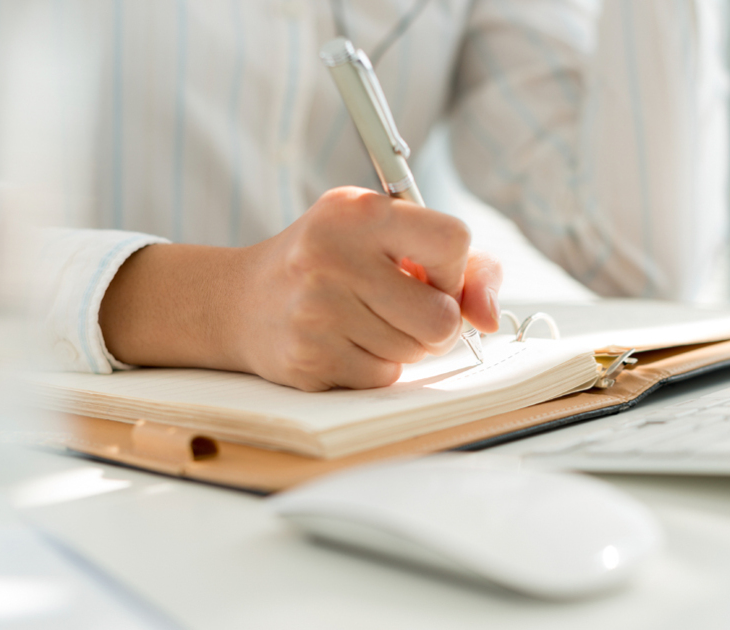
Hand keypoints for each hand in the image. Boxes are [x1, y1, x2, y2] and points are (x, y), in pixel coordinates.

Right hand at [99, 187, 502, 390]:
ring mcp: (315, 311)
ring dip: (402, 346)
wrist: (240, 301)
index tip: (428, 275)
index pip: (453, 242)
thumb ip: (462, 265)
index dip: (454, 270)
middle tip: (401, 308)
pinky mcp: (307, 359)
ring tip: (363, 320)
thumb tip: (489, 318)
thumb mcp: (387, 236)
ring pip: (414, 353)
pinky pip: (383, 378)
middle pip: (441, 318)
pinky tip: (342, 342)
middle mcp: (332, 255)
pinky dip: (374, 367)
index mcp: (358, 210)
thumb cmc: (332, 262)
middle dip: (434, 323)